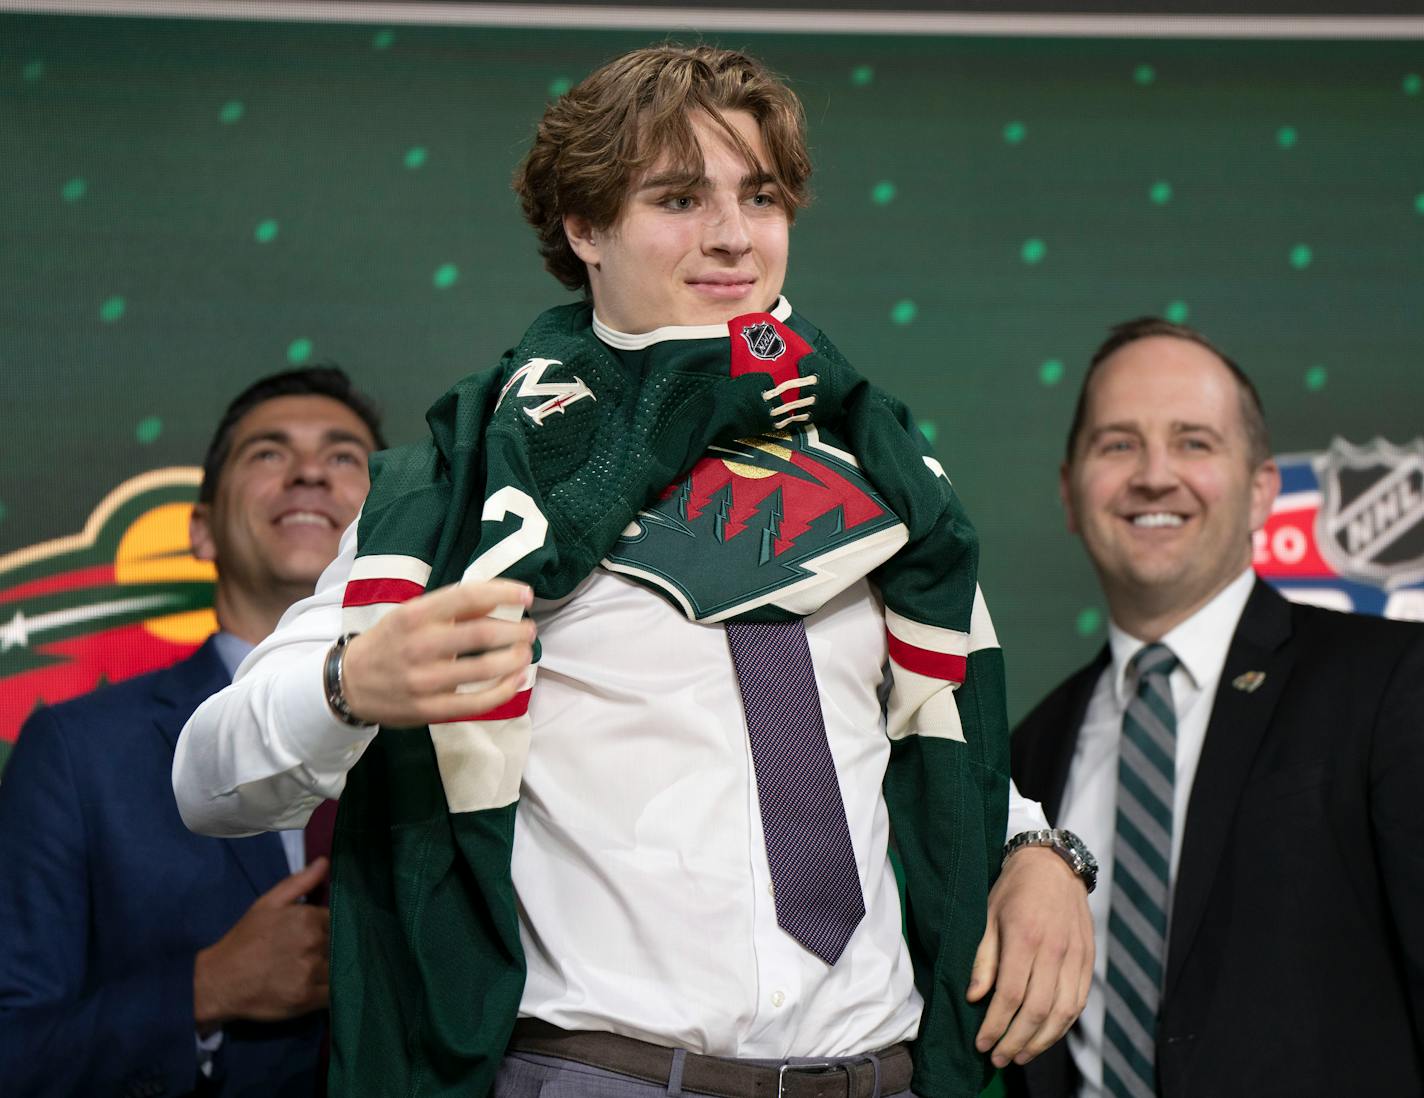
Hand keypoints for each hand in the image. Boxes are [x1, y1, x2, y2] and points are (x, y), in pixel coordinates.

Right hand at [193, 857, 331, 1030]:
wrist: (219, 980)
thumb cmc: (245, 940)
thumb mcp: (268, 903)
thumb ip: (299, 882)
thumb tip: (325, 862)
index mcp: (307, 918)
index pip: (337, 920)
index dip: (329, 928)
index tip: (319, 935)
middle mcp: (313, 943)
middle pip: (340, 944)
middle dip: (331, 948)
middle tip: (313, 956)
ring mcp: (310, 972)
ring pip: (339, 968)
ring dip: (332, 970)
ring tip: (315, 972)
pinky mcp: (306, 998)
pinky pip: (333, 993)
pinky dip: (330, 991)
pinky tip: (317, 988)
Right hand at [341, 580, 534, 726]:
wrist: (349, 683)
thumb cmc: (390, 642)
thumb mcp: (412, 615)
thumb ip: (452, 608)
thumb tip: (498, 599)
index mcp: (415, 615)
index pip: (467, 596)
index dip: (502, 592)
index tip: (526, 593)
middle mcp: (419, 645)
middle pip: (481, 635)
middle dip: (515, 631)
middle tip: (529, 630)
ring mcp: (424, 680)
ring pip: (483, 670)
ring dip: (514, 659)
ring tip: (525, 653)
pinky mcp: (428, 709)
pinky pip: (475, 703)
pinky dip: (503, 691)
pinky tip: (516, 680)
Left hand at [967, 846, 1093, 1067]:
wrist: (1053, 864)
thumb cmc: (1012, 889)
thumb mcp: (987, 916)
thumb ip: (983, 959)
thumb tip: (975, 998)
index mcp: (1024, 937)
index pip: (1010, 995)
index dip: (995, 1026)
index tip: (981, 1044)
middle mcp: (1054, 950)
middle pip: (1037, 1011)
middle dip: (1016, 1042)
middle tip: (998, 1059)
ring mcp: (1076, 956)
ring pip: (1062, 1014)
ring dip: (1040, 1042)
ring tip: (1020, 1056)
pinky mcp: (1088, 960)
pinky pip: (1078, 1003)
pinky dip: (1062, 1026)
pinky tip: (1044, 1036)